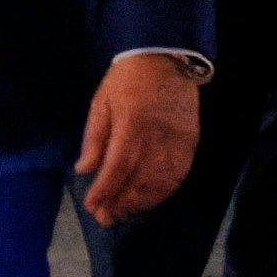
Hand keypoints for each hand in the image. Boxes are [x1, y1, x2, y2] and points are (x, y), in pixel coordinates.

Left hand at [79, 53, 201, 225]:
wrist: (166, 58)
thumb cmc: (126, 80)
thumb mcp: (101, 102)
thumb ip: (94, 138)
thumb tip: (84, 170)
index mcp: (132, 123)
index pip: (118, 166)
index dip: (105, 190)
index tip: (92, 206)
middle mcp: (158, 136)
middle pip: (140, 179)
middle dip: (121, 202)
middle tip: (104, 218)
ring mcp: (178, 140)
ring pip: (161, 182)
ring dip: (141, 202)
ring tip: (122, 212)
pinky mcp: (191, 142)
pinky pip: (179, 175)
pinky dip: (163, 192)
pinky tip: (148, 200)